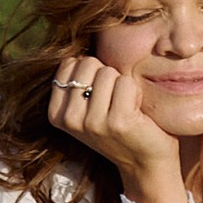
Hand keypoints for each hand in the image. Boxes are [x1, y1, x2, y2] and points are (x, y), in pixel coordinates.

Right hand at [48, 49, 190, 202]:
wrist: (145, 162)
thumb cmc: (119, 125)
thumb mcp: (87, 107)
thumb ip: (78, 80)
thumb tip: (78, 40)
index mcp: (56, 114)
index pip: (69, 63)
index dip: (91, 71)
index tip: (99, 97)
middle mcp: (70, 120)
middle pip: (88, 63)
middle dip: (106, 75)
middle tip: (114, 103)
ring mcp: (92, 123)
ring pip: (108, 71)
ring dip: (123, 85)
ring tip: (125, 108)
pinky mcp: (117, 121)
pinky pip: (126, 83)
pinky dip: (135, 92)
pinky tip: (136, 112)